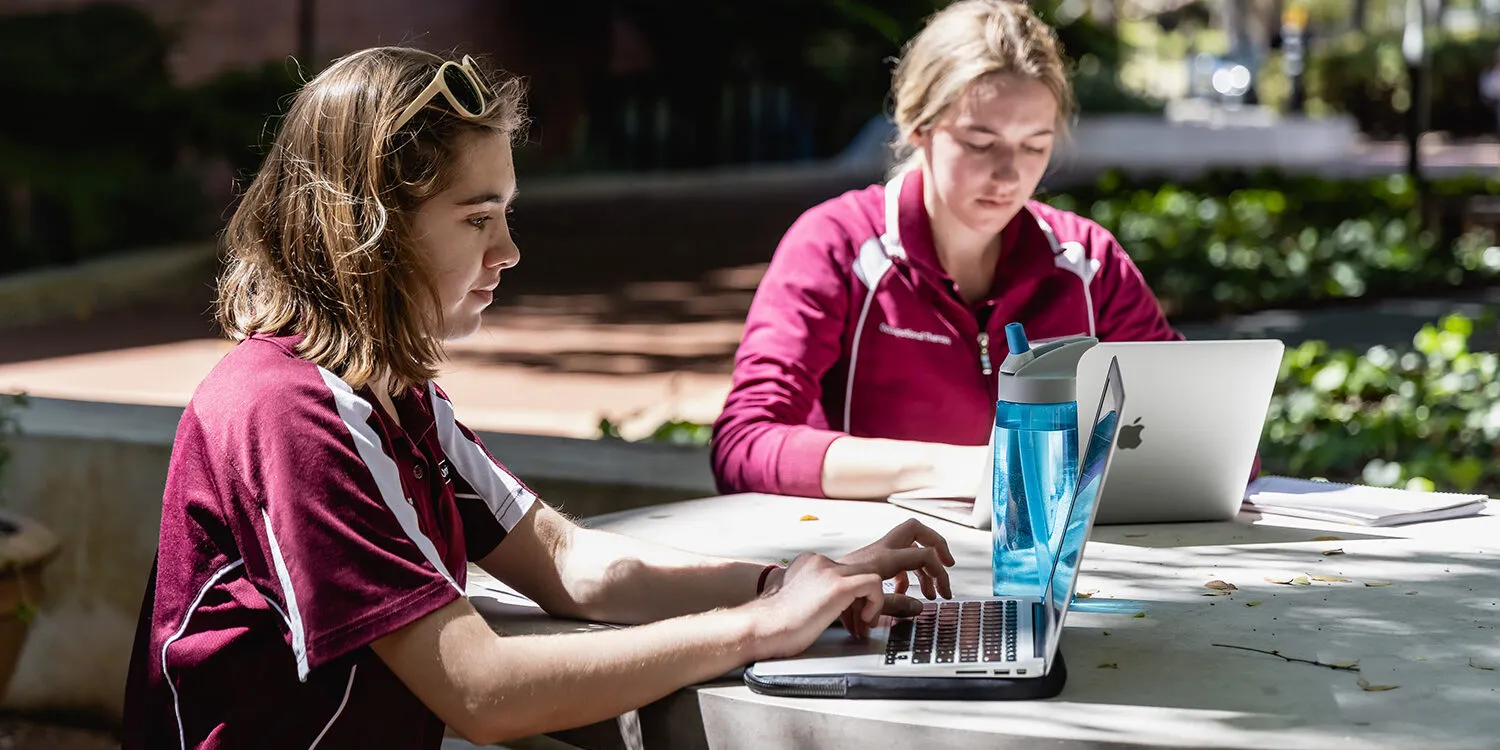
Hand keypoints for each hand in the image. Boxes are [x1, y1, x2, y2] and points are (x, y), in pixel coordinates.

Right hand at [747, 552, 887, 660]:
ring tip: (865, 622)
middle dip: (865, 596)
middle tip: (863, 619)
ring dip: (873, 601)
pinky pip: (874, 584)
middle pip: (859, 570)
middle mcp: (820, 561)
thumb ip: (813, 594)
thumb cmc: (775, 624)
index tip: (850, 613)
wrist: (762, 628)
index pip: (843, 570)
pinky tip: (864, 620)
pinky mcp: (838, 586)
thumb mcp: (797, 598)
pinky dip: (876, 603)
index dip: (852, 594)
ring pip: (870, 574)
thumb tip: (824, 607)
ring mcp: (829, 571)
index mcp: (808, 563)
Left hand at [834, 518, 955, 637]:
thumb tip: (919, 606)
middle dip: (936, 544)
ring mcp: (871, 555)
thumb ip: (895, 605)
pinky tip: (900, 592)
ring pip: (906, 549)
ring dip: (921, 568)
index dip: (939, 573)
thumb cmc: (826, 599)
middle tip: (948, 563)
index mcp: (881, 558)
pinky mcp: (865, 564)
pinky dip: (904, 575)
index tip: (942, 593)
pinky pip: (893, 561)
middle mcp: (877, 551)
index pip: (923, 555)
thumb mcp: (865, 606)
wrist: (803, 598)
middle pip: (915, 530)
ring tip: (928, 592)